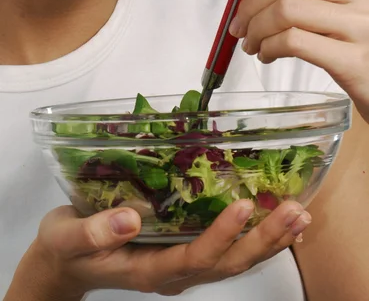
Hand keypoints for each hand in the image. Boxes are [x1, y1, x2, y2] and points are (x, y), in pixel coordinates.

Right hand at [5, 200, 310, 298]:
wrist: (67, 260)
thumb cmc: (67, 246)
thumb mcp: (68, 237)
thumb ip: (95, 231)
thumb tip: (129, 220)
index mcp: (149, 270)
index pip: (193, 258)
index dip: (220, 236)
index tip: (241, 208)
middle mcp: (173, 272)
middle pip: (226, 264)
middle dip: (262, 241)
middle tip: (294, 213)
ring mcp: (182, 265)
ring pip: (233, 260)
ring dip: (267, 240)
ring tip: (298, 217)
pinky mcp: (185, 250)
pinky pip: (226, 250)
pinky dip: (253, 237)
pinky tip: (273, 220)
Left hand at [203, 0, 368, 122]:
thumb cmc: (361, 43)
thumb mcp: (337, 4)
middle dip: (247, 3)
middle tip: (237, 27)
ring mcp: (362, 24)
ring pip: (285, 9)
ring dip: (255, 29)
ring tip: (252, 44)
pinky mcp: (355, 59)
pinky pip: (294, 41)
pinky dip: (269, 47)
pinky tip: (268, 55)